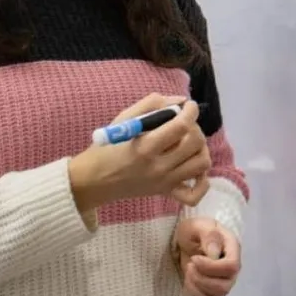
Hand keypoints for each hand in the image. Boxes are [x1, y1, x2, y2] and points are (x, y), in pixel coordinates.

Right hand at [69, 94, 212, 212]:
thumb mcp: (124, 119)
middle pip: (196, 143)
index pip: (181, 126)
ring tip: (188, 142)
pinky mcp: (166, 193)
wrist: (93, 181)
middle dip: (195, 127)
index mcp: (145, 147)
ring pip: (201, 164)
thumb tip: (181, 101)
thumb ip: (153, 105)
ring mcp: (164, 182)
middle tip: (183, 124)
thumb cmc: (107, 147)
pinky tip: (194, 168)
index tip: (189, 106)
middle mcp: (158, 167)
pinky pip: (194, 194)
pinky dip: (202, 182)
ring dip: (200, 149)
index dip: (191, 111)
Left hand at [174, 217, 240, 295]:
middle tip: (189, 264)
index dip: (212, 267)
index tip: (194, 258)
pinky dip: (191, 295)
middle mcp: (232, 270)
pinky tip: (187, 281)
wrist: (187, 241)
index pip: (232, 267)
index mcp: (233, 250)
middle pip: (224, 286)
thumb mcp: (198, 226)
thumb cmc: (195, 231)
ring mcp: (223, 284)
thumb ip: (209, 235)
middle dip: (201, 278)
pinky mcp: (211, 295)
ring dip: (195, 285)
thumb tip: (214, 253)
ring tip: (188, 270)